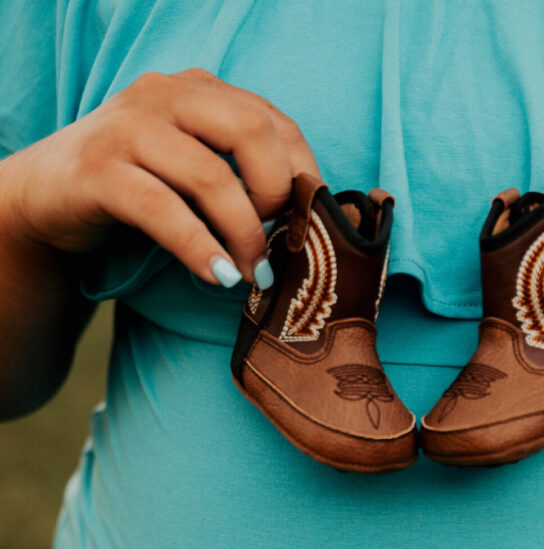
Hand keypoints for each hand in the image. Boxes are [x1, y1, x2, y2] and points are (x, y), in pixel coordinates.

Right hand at [2, 67, 321, 287]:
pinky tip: (218, 275)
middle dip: (277, 195)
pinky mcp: (99, 171)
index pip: (275, 121)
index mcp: (198, 90)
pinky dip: (198, 248)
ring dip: (244, 235)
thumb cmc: (138, 187)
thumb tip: (304, 220)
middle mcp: (165, 96)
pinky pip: (162, 210)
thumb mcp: (193, 169)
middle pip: (251, 132)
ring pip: (211, 176)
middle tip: (277, 243)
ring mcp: (128, 128)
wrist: (47, 195)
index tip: (307, 225)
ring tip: (253, 273)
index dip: (302, 177)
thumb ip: (240, 174)